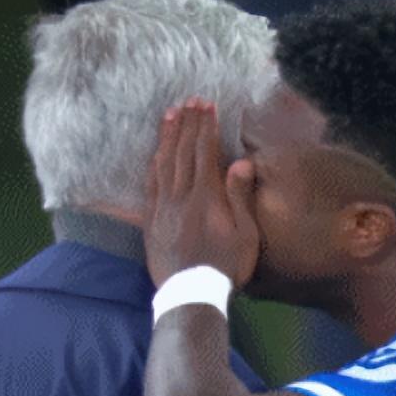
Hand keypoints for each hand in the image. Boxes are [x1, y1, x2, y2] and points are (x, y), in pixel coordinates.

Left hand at [143, 98, 259, 287]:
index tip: (207, 105)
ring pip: (163, 163)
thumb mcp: (245, 234)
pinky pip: (150, 183)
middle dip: (188, 124)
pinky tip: (156, 152)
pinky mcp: (151, 220)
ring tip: (170, 114)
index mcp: (206, 197)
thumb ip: (239, 196)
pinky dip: (154, 163)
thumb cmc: (226, 266)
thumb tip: (241, 162)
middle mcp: (181, 196)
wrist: (191, 295)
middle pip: (183, 152)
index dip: (206, 127)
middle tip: (190, 101)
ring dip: (168, 136)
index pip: (205, 152)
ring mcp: (162, 207)